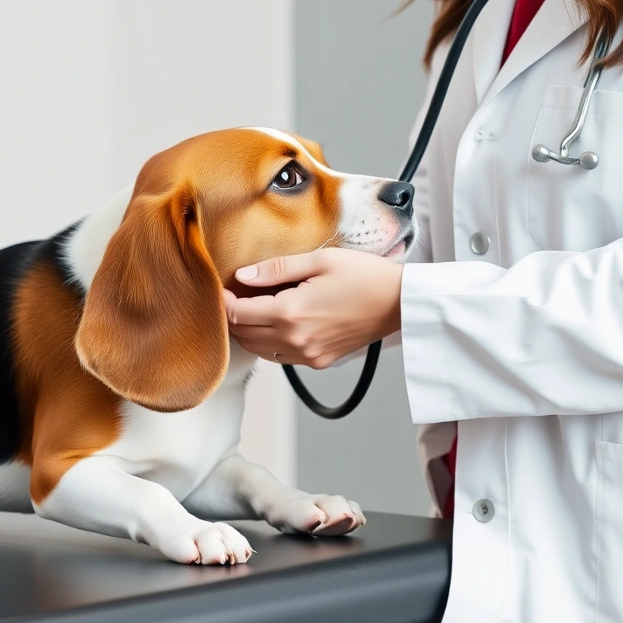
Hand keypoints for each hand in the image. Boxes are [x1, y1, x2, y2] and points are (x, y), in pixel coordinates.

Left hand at [223, 249, 402, 368]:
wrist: (400, 302)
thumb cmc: (365, 276)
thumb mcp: (319, 260)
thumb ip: (276, 269)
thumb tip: (242, 277)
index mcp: (291, 312)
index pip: (238, 314)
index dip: (224, 301)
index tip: (223, 288)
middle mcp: (295, 340)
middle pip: (243, 335)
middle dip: (233, 316)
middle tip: (235, 296)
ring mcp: (307, 355)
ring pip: (258, 350)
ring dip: (249, 331)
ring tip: (254, 308)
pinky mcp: (318, 362)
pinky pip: (280, 357)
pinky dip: (269, 343)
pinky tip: (277, 323)